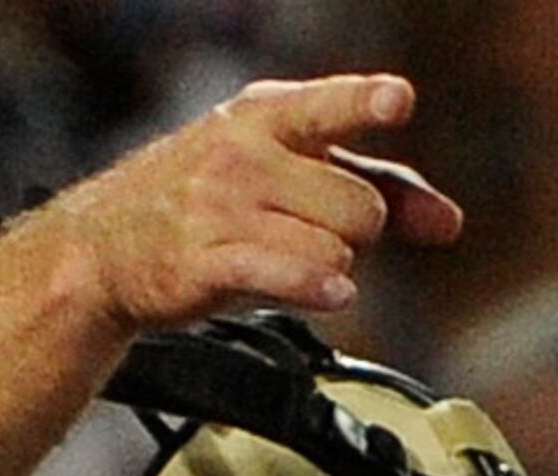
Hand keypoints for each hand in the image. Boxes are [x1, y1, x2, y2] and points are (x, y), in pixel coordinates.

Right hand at [41, 72, 461, 339]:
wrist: (109, 246)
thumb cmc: (209, 203)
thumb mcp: (289, 175)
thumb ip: (374, 189)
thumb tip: (448, 220)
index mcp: (266, 115)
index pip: (328, 106)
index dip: (365, 102)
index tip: (398, 101)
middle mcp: (244, 151)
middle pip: (360, 205)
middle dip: (354, 234)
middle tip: (310, 235)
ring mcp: (223, 204)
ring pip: (335, 246)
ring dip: (328, 268)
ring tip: (282, 261)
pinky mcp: (207, 259)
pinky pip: (289, 273)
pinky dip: (317, 286)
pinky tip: (332, 292)